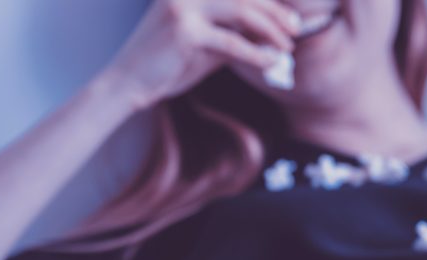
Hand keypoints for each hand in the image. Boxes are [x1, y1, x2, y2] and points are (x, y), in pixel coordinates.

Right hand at [102, 0, 300, 110]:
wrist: (130, 83)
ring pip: (240, 11)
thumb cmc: (168, 65)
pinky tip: (271, 62)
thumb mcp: (206, 46)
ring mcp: (184, 6)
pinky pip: (231, 42)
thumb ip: (232, 35)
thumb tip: (268, 38)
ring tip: (288, 46)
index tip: (290, 16)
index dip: (267, 1)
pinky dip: (256, 53)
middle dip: (275, 11)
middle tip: (296, 29)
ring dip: (270, 29)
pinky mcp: (184, 31)